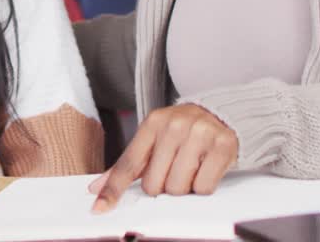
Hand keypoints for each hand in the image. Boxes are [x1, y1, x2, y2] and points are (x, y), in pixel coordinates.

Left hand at [89, 103, 237, 212]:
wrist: (219, 113)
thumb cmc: (181, 130)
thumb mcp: (152, 138)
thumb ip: (128, 164)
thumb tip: (97, 187)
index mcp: (153, 123)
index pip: (128, 164)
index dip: (114, 189)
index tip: (101, 206)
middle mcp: (175, 126)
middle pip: (154, 184)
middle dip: (162, 185)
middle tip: (172, 170)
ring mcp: (199, 134)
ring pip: (178, 187)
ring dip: (183, 187)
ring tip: (189, 168)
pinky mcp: (221, 146)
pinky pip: (204, 187)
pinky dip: (202, 186)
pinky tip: (204, 169)